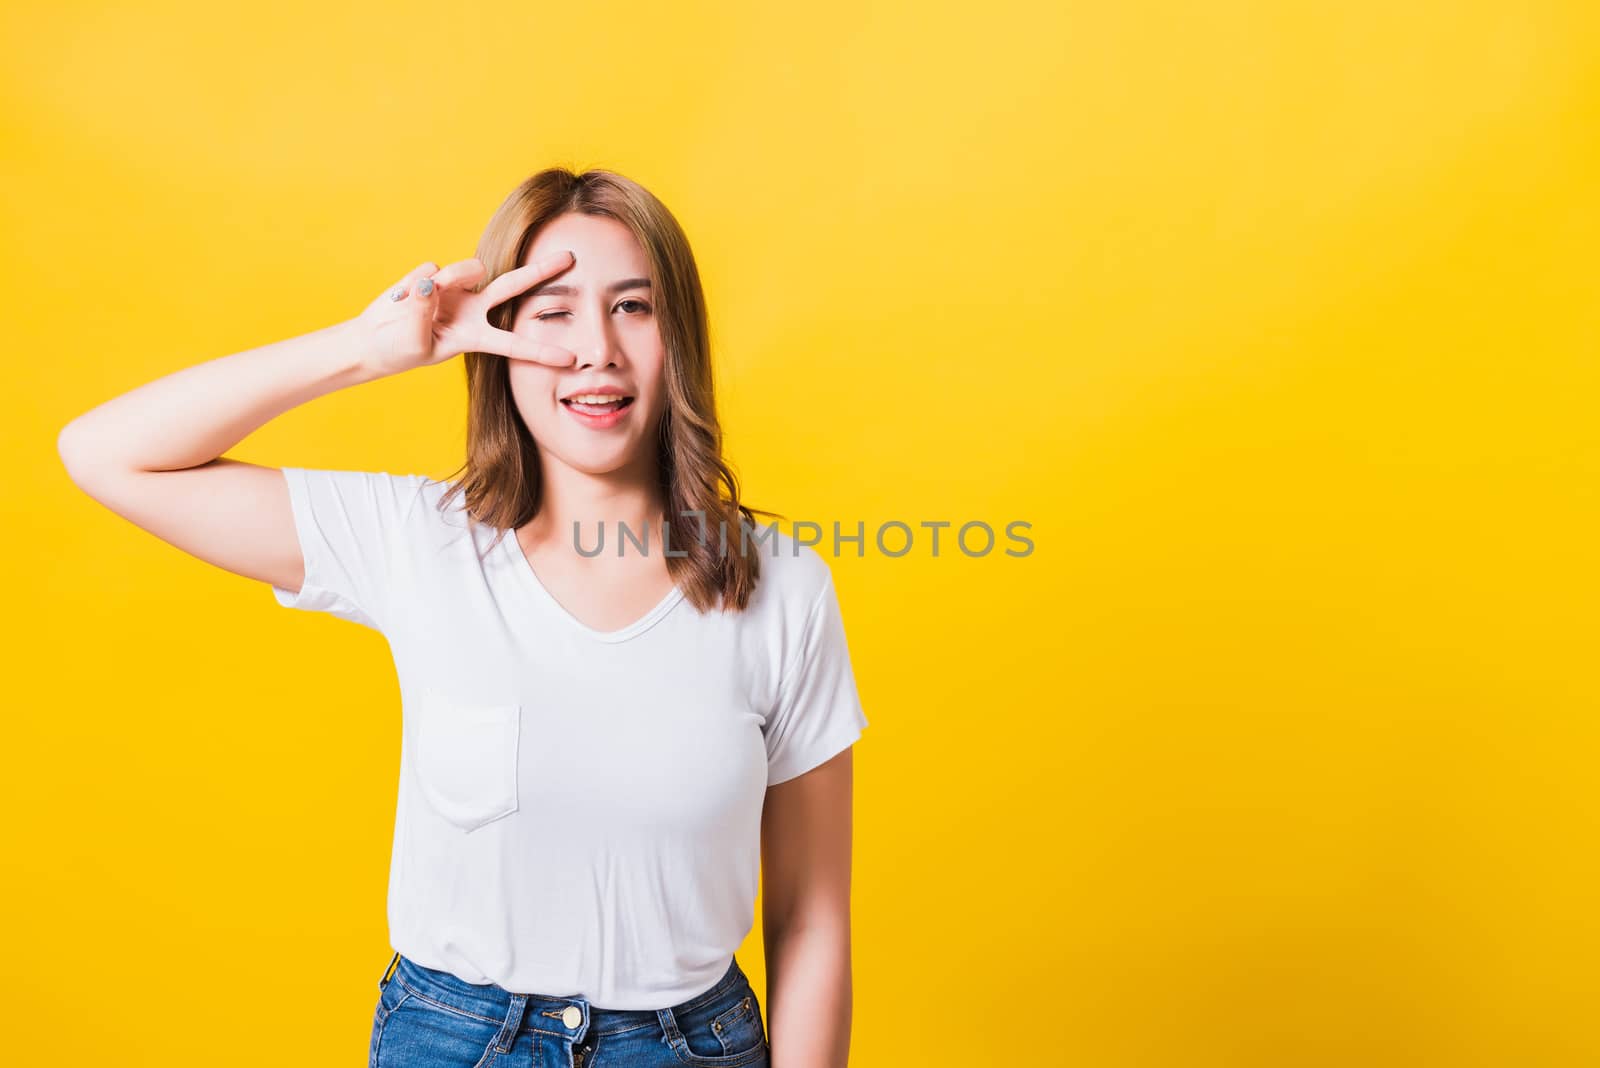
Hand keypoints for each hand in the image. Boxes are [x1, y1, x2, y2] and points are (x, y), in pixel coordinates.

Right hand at [351, 252, 579, 376]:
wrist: (371, 341)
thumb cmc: (397, 351)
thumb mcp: (414, 343)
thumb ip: (423, 312)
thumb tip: (431, 282)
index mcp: (475, 337)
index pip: (514, 344)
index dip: (541, 351)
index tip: (571, 358)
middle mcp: (472, 310)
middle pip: (512, 286)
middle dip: (540, 271)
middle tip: (570, 257)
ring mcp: (454, 291)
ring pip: (465, 269)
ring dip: (447, 278)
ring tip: (416, 298)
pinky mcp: (433, 276)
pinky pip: (429, 270)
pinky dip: (412, 283)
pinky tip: (401, 296)